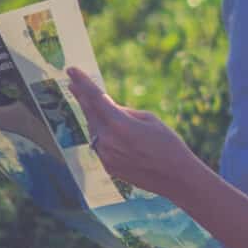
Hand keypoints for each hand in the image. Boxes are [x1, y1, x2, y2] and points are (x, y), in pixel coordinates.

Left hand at [65, 67, 196, 197]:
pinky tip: (107, 130)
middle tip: (72, 84)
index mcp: (119, 124)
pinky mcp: (108, 167)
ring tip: (95, 108)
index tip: (71, 70)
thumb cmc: (168, 144)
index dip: (82, 82)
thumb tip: (108, 107)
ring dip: (94, 118)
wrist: (176, 177)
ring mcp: (106, 156)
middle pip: (89, 113)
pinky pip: (100, 145)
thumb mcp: (148, 119)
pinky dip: (102, 135)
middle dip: (81, 97)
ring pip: (94, 130)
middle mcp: (108, 140)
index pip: (94, 98)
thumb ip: (124, 111)